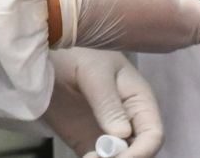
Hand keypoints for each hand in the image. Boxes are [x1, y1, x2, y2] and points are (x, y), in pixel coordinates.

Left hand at [41, 49, 162, 157]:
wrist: (47, 52)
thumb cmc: (78, 53)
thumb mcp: (93, 72)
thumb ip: (107, 101)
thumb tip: (122, 134)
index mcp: (138, 101)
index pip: (153, 134)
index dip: (142, 151)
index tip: (120, 157)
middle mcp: (128, 122)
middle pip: (140, 152)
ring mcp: (107, 134)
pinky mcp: (87, 142)